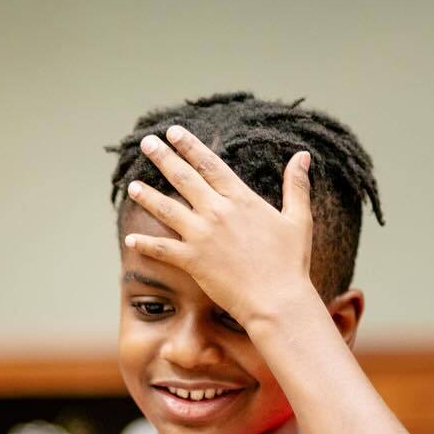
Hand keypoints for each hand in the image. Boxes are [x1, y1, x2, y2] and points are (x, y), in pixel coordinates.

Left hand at [125, 126, 321, 329]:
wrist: (277, 300)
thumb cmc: (291, 263)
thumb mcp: (299, 219)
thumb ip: (296, 186)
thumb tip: (303, 155)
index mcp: (241, 199)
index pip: (210, 164)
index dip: (190, 145)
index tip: (174, 132)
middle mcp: (218, 212)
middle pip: (183, 178)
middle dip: (163, 158)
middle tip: (146, 143)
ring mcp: (202, 236)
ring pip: (167, 209)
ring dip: (148, 196)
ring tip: (132, 185)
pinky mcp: (193, 261)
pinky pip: (162, 249)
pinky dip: (145, 244)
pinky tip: (129, 239)